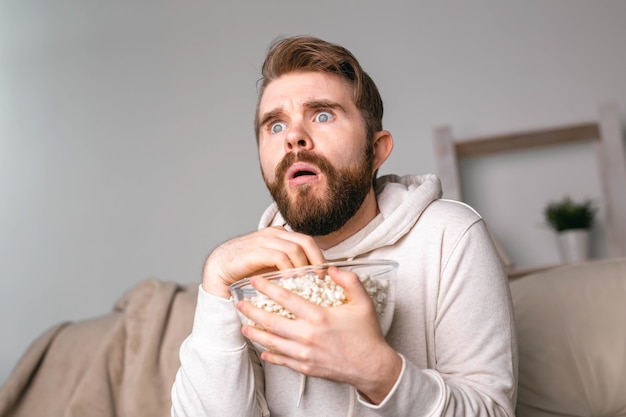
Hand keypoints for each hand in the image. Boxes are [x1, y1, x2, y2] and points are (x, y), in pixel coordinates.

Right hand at [202, 226, 324, 297]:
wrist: (220, 269)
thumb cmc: (248, 270)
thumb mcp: (273, 266)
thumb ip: (290, 266)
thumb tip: (313, 279)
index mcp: (281, 235)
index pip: (308, 242)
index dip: (320, 258)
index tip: (326, 276)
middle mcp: (275, 234)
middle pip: (306, 242)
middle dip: (317, 261)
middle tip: (322, 280)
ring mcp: (265, 240)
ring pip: (295, 249)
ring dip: (304, 267)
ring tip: (309, 284)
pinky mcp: (257, 250)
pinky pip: (281, 257)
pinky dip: (290, 270)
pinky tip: (292, 283)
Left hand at [237, 266, 402, 403]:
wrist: (373, 367)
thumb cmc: (367, 335)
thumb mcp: (363, 302)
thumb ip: (348, 280)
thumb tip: (331, 267)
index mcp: (319, 317)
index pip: (286, 299)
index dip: (268, 288)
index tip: (256, 281)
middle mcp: (308, 336)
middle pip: (272, 322)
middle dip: (253, 312)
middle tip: (240, 304)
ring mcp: (305, 354)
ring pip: (273, 343)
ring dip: (256, 334)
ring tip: (244, 327)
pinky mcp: (307, 368)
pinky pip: (283, 361)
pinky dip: (270, 355)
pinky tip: (263, 350)